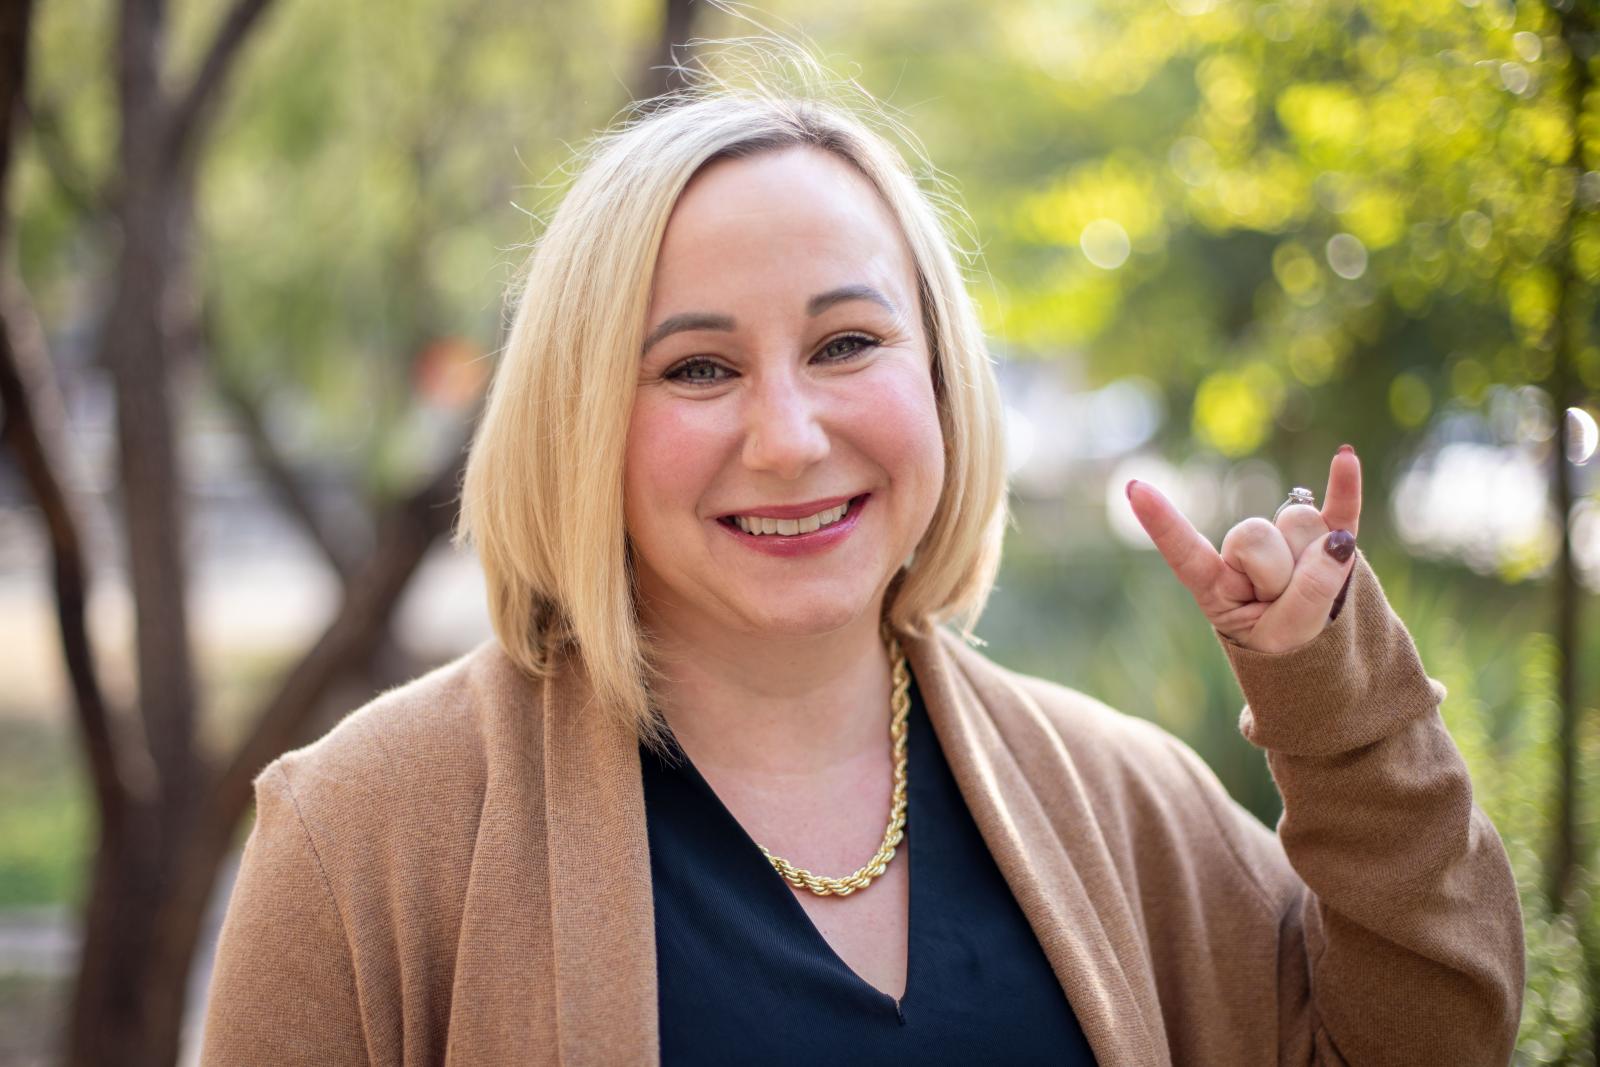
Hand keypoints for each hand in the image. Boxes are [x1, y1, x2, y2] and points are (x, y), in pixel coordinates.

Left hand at [1125, 446, 1361, 653]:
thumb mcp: (1285, 640)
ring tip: (1310, 593)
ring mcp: (1285, 540)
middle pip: (1255, 535)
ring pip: (1298, 522)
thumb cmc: (1287, 649)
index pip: (1185, 551)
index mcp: (1215, 585)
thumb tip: (1337, 543)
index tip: (1134, 488)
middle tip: (1283, 606)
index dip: (1162, 524)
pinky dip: (1345, 485)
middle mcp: (1243, 553)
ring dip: (1314, 563)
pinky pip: (1339, 506)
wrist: (1320, 655)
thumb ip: (1306, 599)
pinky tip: (1345, 456)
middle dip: (1279, 576)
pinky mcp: (1326, 534)